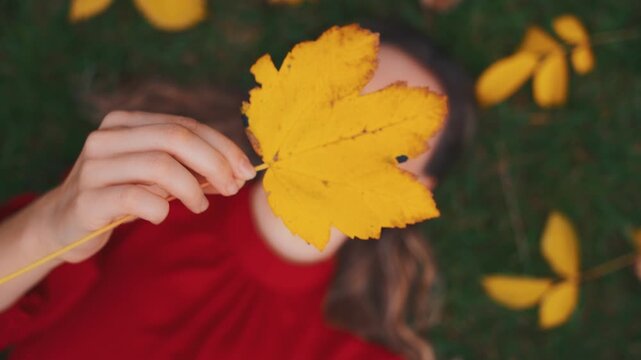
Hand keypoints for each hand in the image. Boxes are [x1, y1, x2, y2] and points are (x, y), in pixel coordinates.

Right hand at [35, 111, 255, 262]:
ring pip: (160, 165)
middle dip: (215, 163)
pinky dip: (161, 208)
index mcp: (125, 123)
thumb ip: (190, 168)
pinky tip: (163, 215)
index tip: (247, 171)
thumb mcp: (156, 177)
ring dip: (193, 188)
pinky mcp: (86, 200)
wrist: (62, 225)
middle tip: (233, 188)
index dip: (222, 147)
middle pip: (175, 138)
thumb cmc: (119, 196)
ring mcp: (93, 167)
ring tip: (201, 206)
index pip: (185, 125)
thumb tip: (238, 171)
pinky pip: (136, 198)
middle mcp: (106, 137)